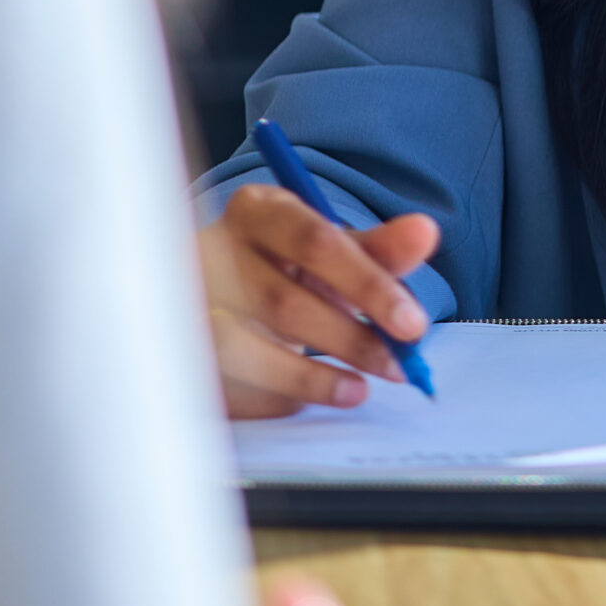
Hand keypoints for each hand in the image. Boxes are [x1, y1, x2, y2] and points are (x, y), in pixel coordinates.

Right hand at [200, 184, 439, 418]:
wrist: (214, 290)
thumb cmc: (282, 267)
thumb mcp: (330, 251)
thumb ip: (378, 249)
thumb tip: (425, 233)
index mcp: (257, 210)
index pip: (315, 240)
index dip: (367, 283)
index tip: (413, 323)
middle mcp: (213, 249)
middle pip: (283, 301)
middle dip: (348, 339)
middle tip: (397, 365)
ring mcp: (185, 304)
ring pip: (245, 348)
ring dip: (310, 376)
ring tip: (357, 389)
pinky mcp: (180, 350)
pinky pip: (225, 383)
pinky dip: (272, 394)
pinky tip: (304, 396)